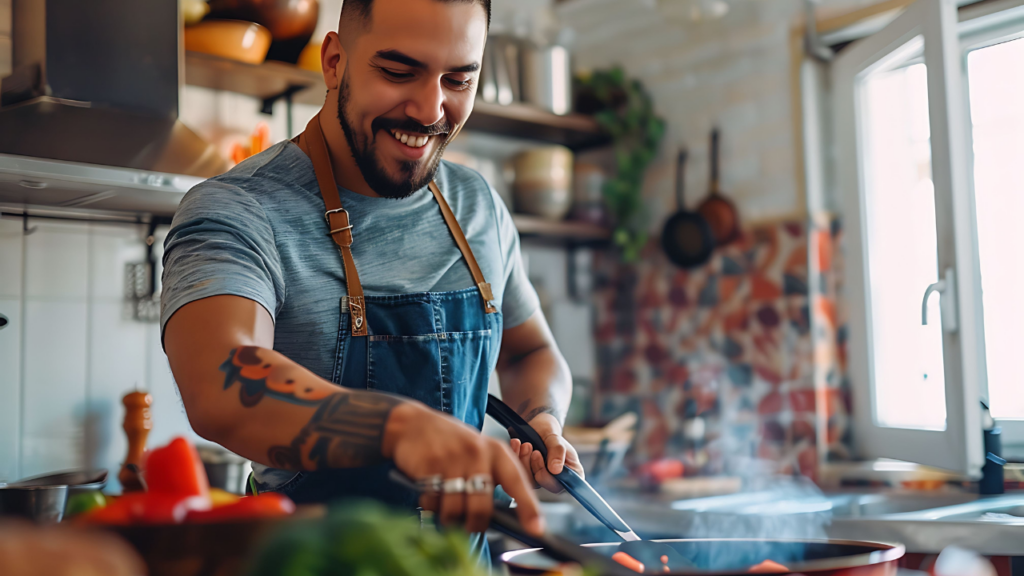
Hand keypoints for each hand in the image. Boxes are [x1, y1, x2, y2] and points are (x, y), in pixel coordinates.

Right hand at [382, 401, 543, 534]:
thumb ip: (490, 477)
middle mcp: (478, 453)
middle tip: (469, 526)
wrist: (412, 423)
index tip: (537, 529)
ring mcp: (453, 459)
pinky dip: (432, 506)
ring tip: (445, 509)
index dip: (528, 508)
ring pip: (456, 510)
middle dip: (475, 524)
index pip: (517, 482)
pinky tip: (430, 494)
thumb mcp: (477, 452)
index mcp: (496, 451)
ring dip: (449, 517)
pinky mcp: (430, 466)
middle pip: (482, 507)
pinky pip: (434, 502)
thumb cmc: (450, 443)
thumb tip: (497, 517)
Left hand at [508, 413, 584, 492]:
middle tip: (529, 446)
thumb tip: (556, 471)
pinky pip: (519, 474)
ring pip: (529, 480)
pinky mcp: (528, 476)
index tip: (537, 454)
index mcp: (571, 472)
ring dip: (523, 461)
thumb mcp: (555, 438)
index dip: (547, 476)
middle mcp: (557, 478)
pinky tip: (515, 444)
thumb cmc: (549, 432)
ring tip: (524, 444)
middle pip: (543, 484)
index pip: (561, 485)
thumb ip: (558, 451)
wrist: (535, 427)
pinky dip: (516, 458)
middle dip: (533, 465)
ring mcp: (541, 478)